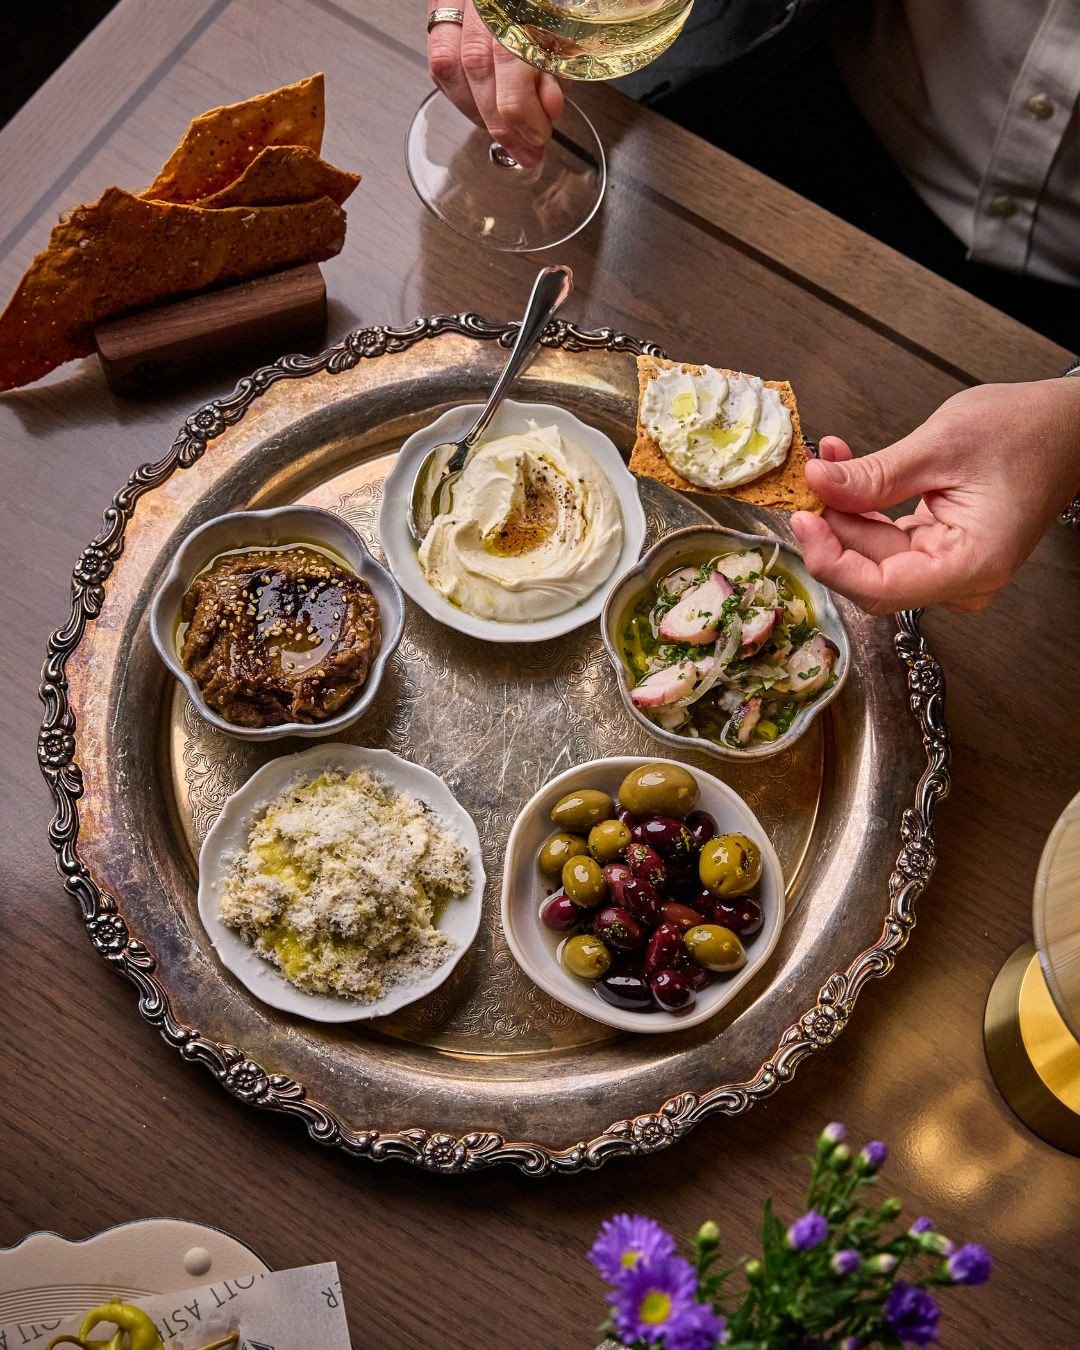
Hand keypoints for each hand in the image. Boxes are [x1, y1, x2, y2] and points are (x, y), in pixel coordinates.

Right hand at [427, 1, 564, 168]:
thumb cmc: (549, 4)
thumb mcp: (568, 23)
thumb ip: (558, 61)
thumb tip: (549, 106)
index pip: (509, 54)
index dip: (521, 106)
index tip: (540, 133)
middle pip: (476, 65)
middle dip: (502, 121)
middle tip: (527, 149)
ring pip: (449, 67)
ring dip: (479, 114)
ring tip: (507, 138)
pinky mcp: (441, 7)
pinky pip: (439, 60)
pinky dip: (460, 94)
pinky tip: (482, 112)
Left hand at [790, 378, 1079, 614]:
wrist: (1065, 427)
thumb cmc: (1024, 431)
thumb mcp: (940, 446)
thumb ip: (874, 475)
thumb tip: (817, 482)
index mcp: (971, 564)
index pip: (881, 590)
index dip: (832, 561)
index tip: (804, 521)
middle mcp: (962, 579)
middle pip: (872, 574)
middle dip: (835, 528)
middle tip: (812, 480)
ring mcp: (951, 568)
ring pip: (876, 557)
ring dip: (845, 512)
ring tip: (830, 463)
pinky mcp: (942, 551)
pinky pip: (890, 541)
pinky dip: (864, 508)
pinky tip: (847, 472)